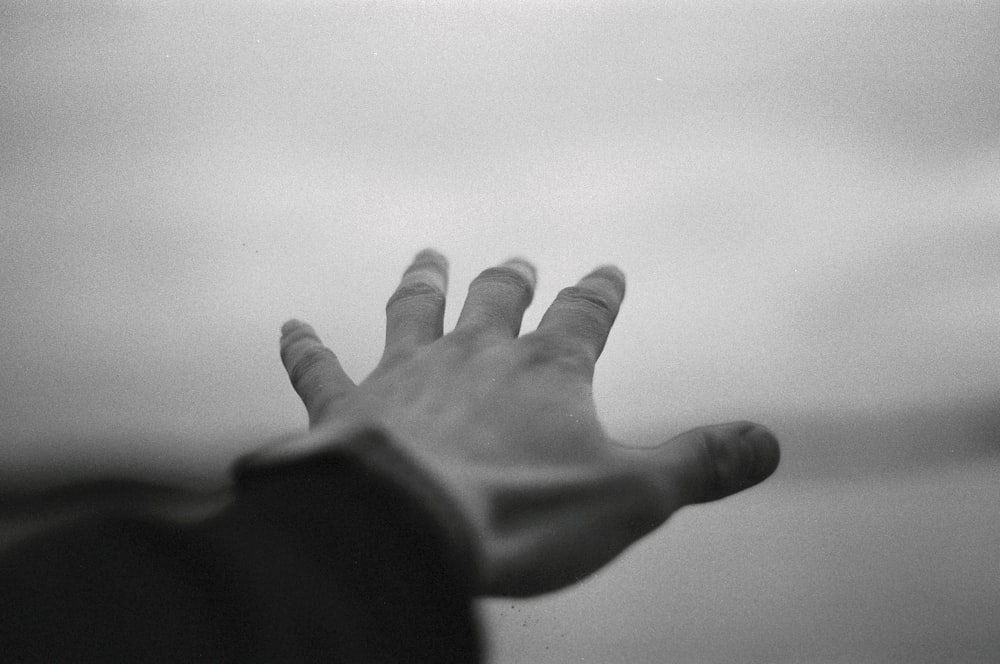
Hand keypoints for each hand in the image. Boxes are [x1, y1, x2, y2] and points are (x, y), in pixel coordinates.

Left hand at [275, 249, 778, 596]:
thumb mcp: (631, 496)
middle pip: (497, 302)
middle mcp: (475, 357)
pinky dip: (305, 349)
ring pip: (415, 313)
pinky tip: (290, 326)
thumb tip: (772, 442)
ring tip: (428, 257)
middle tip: (516, 260)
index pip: (583, 318)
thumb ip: (699, 465)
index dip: (598, 294)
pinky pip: (320, 369)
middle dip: (511, 281)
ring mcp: (406, 375)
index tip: (606, 271)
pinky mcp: (346, 407)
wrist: (407, 528)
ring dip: (423, 285)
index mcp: (547, 373)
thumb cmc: (522, 513)